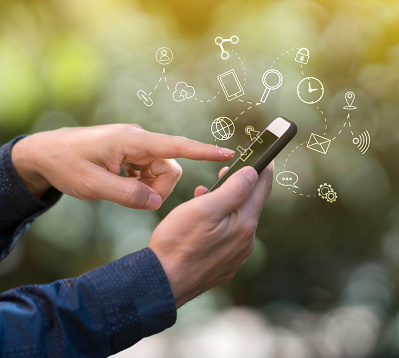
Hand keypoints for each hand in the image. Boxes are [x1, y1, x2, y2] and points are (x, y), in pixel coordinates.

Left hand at [11, 124, 234, 208]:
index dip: (203, 151)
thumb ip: (127, 194)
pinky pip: (151, 172)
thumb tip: (155, 201)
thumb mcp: (92, 185)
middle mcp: (139, 140)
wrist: (46, 152)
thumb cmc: (66, 164)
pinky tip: (121, 184)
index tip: (227, 153)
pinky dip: (142, 184)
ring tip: (122, 189)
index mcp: (132, 141)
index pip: (175, 145)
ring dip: (149, 187)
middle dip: (158, 188)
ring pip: (162, 172)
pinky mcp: (134, 154)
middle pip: (170, 167)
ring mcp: (137, 147)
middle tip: (134, 198)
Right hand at [148, 162, 273, 307]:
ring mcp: (236, 256)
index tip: (265, 155)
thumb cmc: (177, 243)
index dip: (263, 168)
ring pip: (237, 221)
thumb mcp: (204, 209)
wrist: (161, 283)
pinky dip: (220, 223)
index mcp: (244, 225)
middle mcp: (246, 242)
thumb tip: (253, 173)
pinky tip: (202, 222)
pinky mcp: (224, 265)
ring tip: (204, 196)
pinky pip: (229, 237)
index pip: (262, 188)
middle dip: (240, 185)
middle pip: (250, 204)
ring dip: (226, 205)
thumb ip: (233, 190)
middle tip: (225, 172)